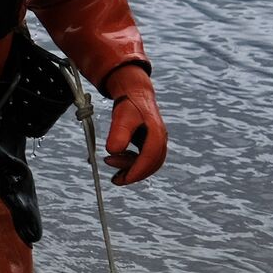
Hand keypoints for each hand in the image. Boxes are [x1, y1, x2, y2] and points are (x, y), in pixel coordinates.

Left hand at [103, 65, 166, 185]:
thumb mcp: (121, 117)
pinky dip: (132, 165)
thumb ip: (118, 132)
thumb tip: (113, 151)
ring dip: (132, 170)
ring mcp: (157, 141)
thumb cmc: (129, 104)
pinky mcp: (150, 143)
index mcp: (156, 132)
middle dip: (134, 174)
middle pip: (152, 164)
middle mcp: (160, 139)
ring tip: (112, 167)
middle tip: (115, 179)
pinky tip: (117, 161)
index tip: (123, 179)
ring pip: (149, 163)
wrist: (134, 93)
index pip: (151, 157)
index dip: (138, 171)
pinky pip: (145, 159)